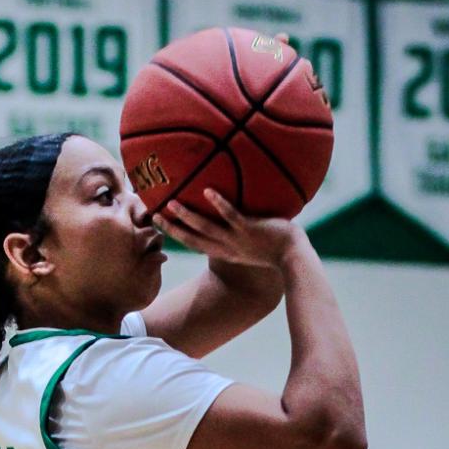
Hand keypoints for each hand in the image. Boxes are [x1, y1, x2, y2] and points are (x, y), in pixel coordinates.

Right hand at [158, 190, 301, 271]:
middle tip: (154, 215)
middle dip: (173, 228)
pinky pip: (232, 216)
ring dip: (188, 215)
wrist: (294, 257)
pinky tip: (208, 191)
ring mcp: (237, 239)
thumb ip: (240, 233)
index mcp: (225, 253)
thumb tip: (233, 216)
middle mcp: (227, 248)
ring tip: (172, 201)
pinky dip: (219, 204)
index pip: (195, 244)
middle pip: (193, 239)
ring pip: (207, 227)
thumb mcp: (252, 245)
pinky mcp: (250, 229)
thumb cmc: (277, 249)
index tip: (162, 225)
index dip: (177, 235)